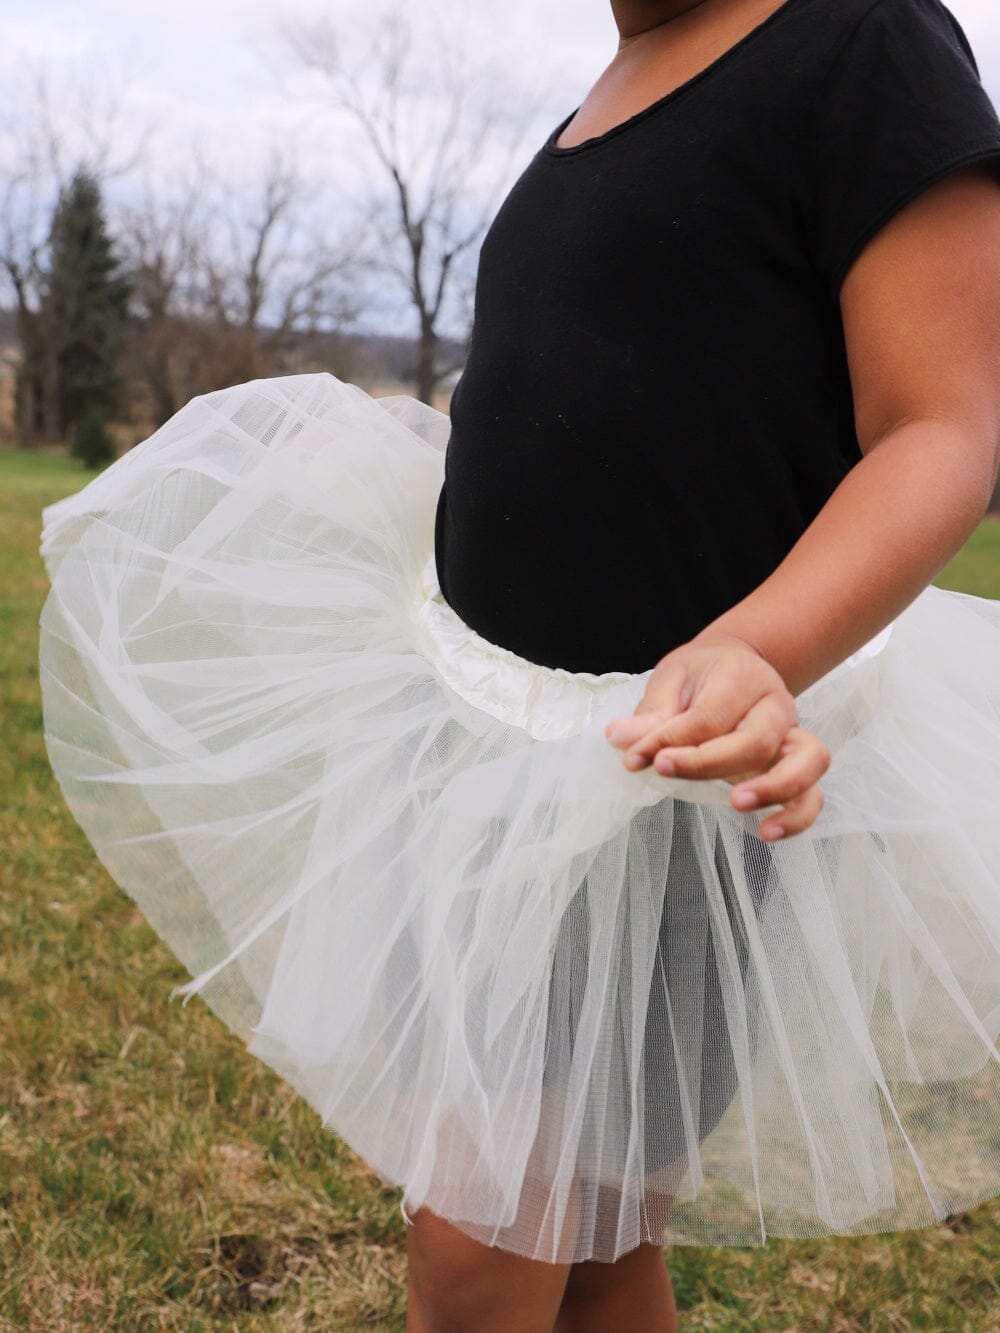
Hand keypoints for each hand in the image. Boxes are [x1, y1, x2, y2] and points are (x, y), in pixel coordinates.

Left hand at [604, 632, 830, 840]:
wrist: (736, 666)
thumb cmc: (701, 676)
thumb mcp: (670, 680)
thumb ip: (651, 713)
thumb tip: (620, 738)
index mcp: (742, 676)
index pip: (708, 716)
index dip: (668, 740)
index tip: (634, 758)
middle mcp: (776, 704)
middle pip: (756, 739)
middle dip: (708, 763)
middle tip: (665, 770)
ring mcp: (793, 735)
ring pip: (808, 761)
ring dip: (774, 787)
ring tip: (736, 804)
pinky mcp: (798, 765)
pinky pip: (814, 794)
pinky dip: (798, 816)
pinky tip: (766, 832)